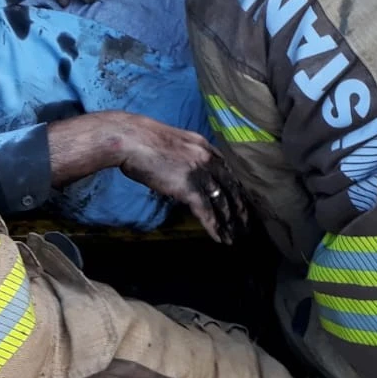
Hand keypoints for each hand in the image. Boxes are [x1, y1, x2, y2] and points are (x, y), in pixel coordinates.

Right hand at [119, 120, 251, 243]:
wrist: (131, 139)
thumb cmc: (141, 140)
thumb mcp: (172, 142)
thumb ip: (184, 156)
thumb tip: (182, 170)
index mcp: (203, 146)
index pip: (226, 170)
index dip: (234, 188)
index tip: (239, 200)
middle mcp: (207, 158)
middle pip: (231, 187)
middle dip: (240, 208)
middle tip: (246, 223)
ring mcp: (200, 173)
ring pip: (222, 202)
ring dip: (229, 222)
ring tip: (234, 236)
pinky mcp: (189, 187)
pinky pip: (206, 211)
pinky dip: (213, 226)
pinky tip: (219, 238)